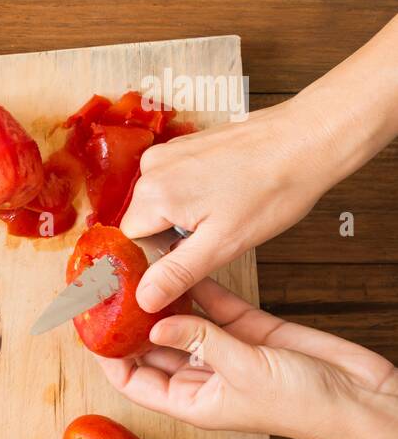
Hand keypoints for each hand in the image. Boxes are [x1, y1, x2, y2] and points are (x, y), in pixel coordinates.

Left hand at [95, 278, 397, 438]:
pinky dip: (198, 288)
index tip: (90, 327)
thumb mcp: (244, 372)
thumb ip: (200, 342)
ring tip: (134, 271)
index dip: (109, 357)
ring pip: (182, 323)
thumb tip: (155, 324)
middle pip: (152, 348)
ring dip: (161, 300)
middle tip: (105, 289)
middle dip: (129, 322)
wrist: (363, 398)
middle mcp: (204, 377)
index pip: (134, 381)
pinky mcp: (253, 331)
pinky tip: (178, 265)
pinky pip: (216, 307)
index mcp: (193, 401)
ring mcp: (227, 352)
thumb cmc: (307, 405)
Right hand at [122, 11, 397, 313]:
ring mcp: (168, 152)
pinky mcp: (183, 146)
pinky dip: (195, 193)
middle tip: (215, 233)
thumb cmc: (274, 187)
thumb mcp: (224, 244)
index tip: (191, 255)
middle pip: (144, 221)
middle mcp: (151, 168)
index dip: (161, 256)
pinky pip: (174, 181)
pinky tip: (225, 193)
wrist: (307, 139)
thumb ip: (177, 273)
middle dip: (173, 234)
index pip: (132, 242)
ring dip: (185, 214)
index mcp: (154, 194)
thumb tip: (144, 298)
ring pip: (160, 202)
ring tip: (225, 210)